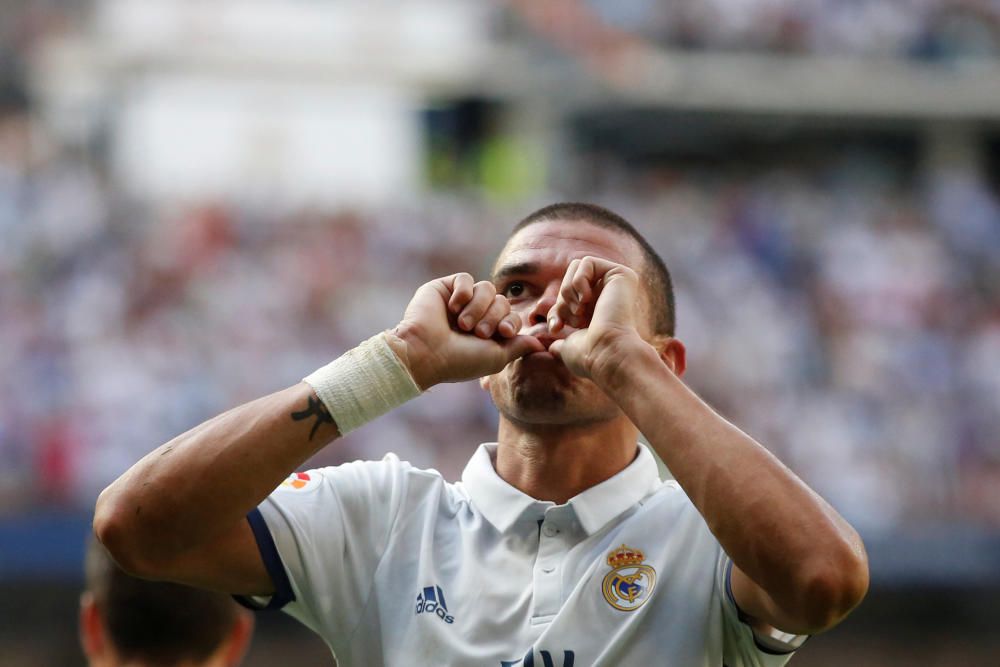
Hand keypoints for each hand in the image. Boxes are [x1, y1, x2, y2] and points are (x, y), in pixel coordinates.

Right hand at [388, 273, 544, 388]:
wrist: (426, 352)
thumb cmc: (459, 360)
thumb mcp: (496, 357)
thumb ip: (519, 347)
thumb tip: (541, 344)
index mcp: (486, 331)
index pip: (511, 315)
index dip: (511, 321)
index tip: (503, 332)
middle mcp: (475, 314)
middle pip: (502, 300)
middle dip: (493, 316)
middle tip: (477, 332)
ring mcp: (461, 300)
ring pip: (487, 288)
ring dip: (478, 307)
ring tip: (463, 324)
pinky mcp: (445, 288)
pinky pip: (465, 278)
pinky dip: (463, 293)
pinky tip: (452, 307)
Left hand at [546, 257, 648, 382]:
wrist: (606, 353)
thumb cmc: (590, 356)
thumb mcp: (569, 345)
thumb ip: (561, 342)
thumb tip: (553, 347)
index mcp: (599, 310)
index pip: (567, 296)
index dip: (556, 310)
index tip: (556, 328)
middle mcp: (609, 295)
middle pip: (570, 277)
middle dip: (563, 299)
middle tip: (572, 319)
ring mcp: (617, 284)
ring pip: (577, 266)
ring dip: (569, 289)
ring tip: (580, 310)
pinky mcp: (622, 274)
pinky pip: (587, 262)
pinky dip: (579, 281)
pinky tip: (588, 300)